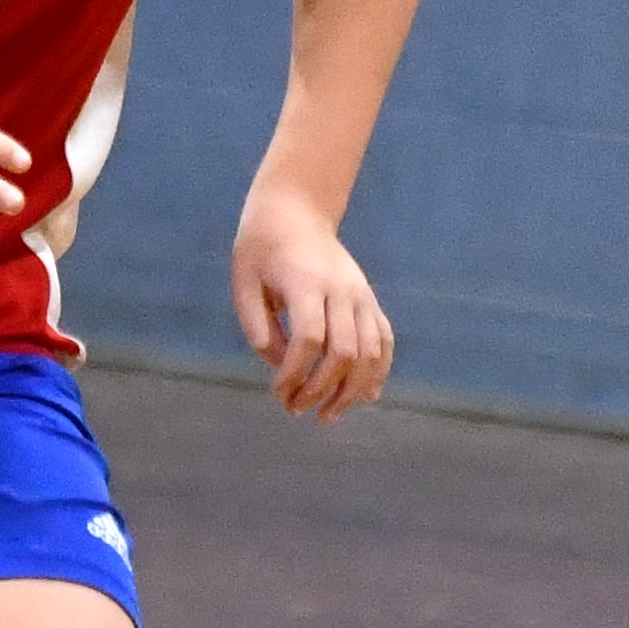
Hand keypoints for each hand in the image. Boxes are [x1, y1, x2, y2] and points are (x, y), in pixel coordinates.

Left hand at [232, 188, 392, 417]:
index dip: (294, 373)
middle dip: (320, 389)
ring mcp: (361, 295)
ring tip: (327, 415)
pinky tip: (366, 397)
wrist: (295, 212)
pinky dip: (379, 370)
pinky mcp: (370, 299)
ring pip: (370, 351)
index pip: (309, 339)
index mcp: (306, 283)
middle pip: (343, 351)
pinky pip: (384, 339)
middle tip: (294, 410)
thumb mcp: (244, 283)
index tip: (277, 392)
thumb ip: (257, 327)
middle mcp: (341, 289)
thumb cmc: (260, 250)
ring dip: (351, 390)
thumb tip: (279, 366)